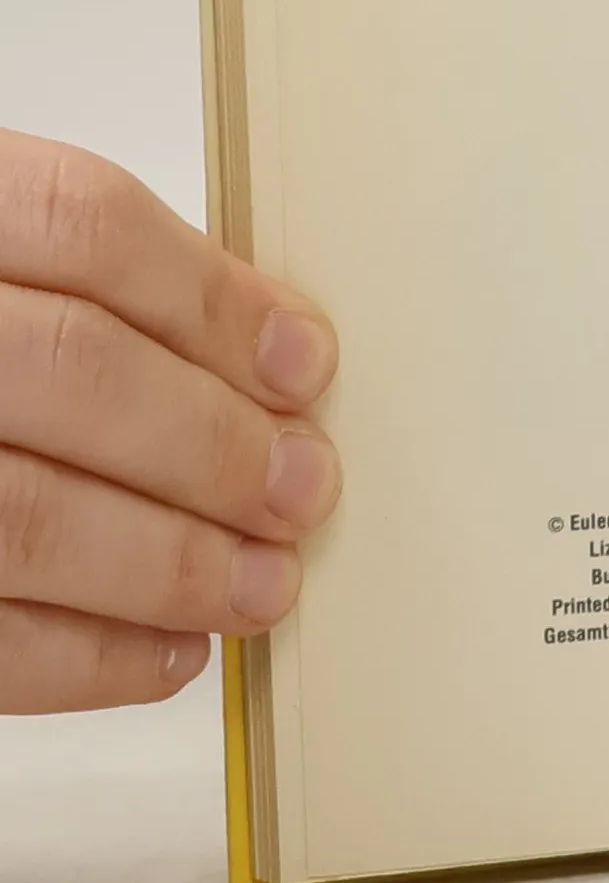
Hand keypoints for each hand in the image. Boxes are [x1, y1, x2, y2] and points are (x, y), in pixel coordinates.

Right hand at [0, 130, 340, 712]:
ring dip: (175, 561)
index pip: (84, 226)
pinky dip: (96, 656)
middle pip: (73, 370)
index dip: (213, 301)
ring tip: (264, 584)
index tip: (305, 365)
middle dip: (215, 443)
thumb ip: (93, 289)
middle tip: (303, 487)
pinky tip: (171, 650)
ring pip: (28, 515)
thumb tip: (271, 353)